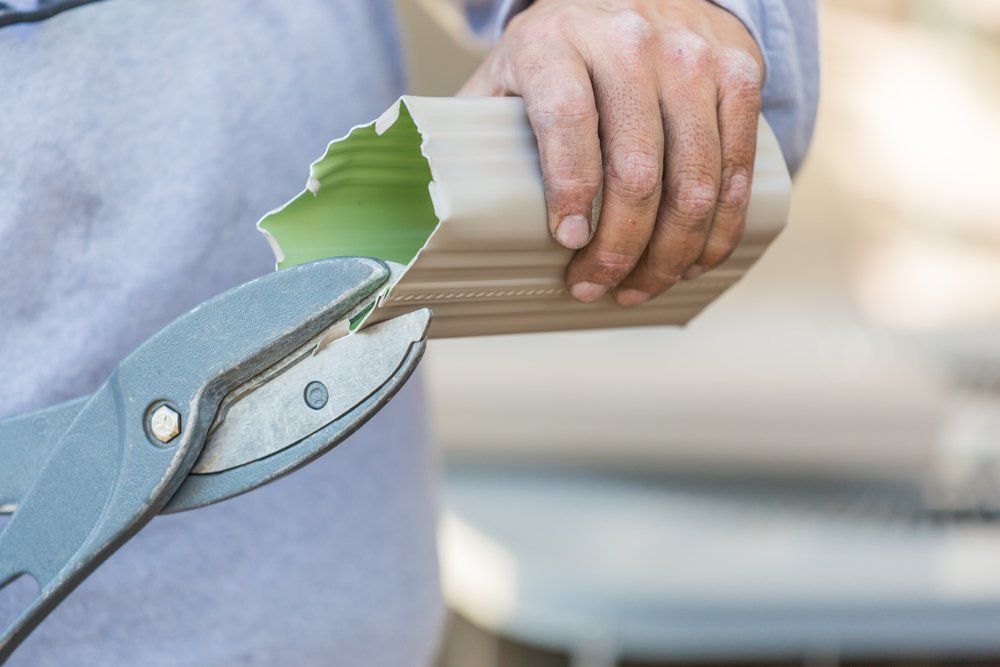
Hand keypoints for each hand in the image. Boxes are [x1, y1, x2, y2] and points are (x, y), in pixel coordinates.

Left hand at [460, 0, 763, 305]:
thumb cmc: (561, 52)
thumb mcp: (509, 74)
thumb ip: (481, 129)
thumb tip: (447, 209)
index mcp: (557, 42)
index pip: (568, 119)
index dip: (571, 189)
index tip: (568, 243)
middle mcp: (630, 42)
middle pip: (637, 167)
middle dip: (619, 248)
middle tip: (595, 288)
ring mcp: (692, 57)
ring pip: (695, 178)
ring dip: (670, 252)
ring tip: (640, 287)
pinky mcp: (738, 73)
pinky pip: (738, 167)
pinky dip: (719, 228)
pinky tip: (692, 260)